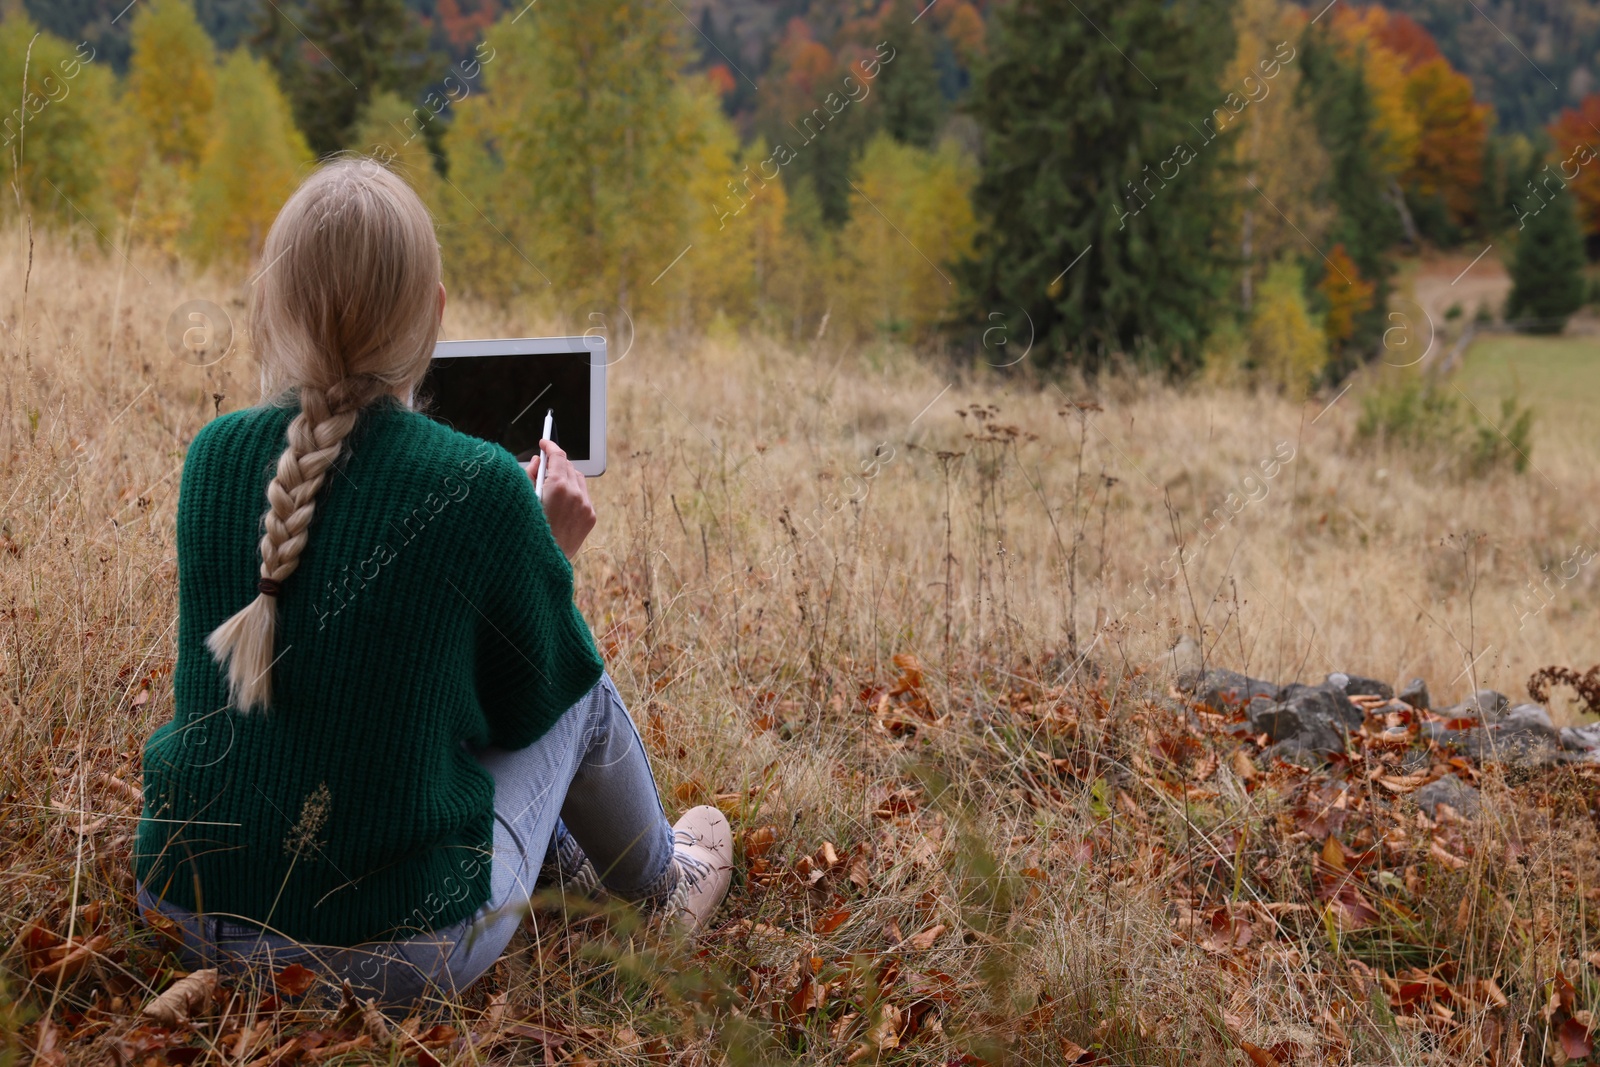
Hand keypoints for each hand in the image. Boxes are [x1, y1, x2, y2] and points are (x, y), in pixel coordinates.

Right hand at [531, 439, 593, 559]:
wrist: (542, 563)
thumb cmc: (526, 530)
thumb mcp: (523, 499)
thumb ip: (530, 475)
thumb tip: (539, 461)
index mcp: (558, 487)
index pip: (558, 456)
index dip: (550, 446)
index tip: (544, 442)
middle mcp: (576, 494)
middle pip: (569, 466)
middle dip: (557, 464)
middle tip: (544, 465)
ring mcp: (586, 506)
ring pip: (579, 480)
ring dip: (567, 478)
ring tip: (552, 484)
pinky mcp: (591, 518)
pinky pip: (583, 497)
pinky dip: (573, 494)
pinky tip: (561, 503)